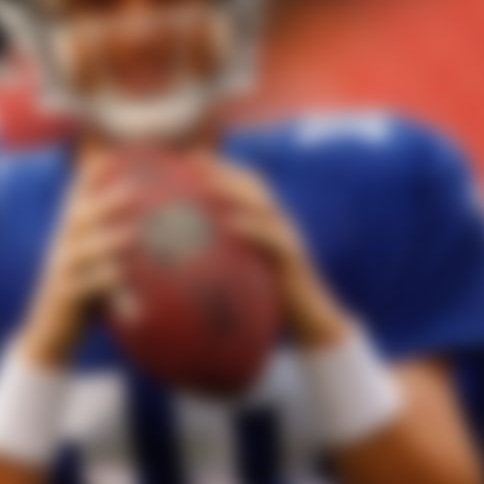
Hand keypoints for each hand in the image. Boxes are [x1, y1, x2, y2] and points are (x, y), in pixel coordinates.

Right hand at [17, 153, 135, 368]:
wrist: (50, 332)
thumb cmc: (84, 293)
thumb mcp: (98, 262)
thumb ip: (116, 242)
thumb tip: (149, 223)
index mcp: (70, 236)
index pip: (78, 200)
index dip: (91, 177)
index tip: (112, 155)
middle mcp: (62, 248)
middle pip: (78, 219)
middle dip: (104, 203)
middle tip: (133, 191)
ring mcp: (60, 273)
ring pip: (79, 251)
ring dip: (105, 240)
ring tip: (130, 234)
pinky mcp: (63, 298)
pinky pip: (81, 287)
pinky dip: (100, 280)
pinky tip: (119, 276)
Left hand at [200, 154, 351, 347]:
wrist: (311, 325)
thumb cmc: (271, 305)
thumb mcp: (241, 282)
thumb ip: (217, 268)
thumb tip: (173, 271)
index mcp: (264, 224)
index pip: (242, 187)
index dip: (218, 169)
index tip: (188, 158)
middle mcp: (277, 225)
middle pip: (252, 186)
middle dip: (224, 170)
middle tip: (195, 162)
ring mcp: (288, 238)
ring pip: (263, 206)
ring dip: (235, 192)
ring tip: (208, 186)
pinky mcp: (295, 259)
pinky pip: (275, 239)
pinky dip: (253, 229)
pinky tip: (231, 225)